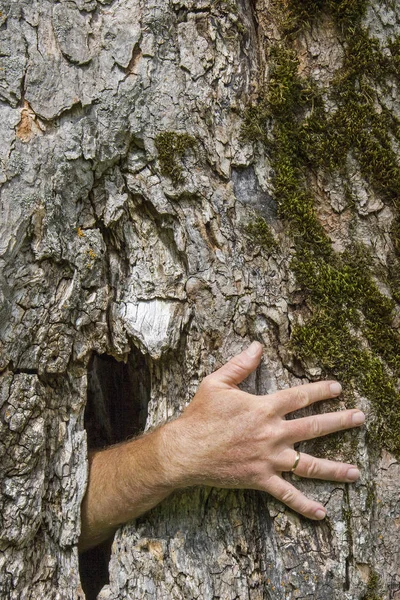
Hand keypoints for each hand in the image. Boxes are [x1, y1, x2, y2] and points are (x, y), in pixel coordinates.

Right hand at [162, 341, 364, 519]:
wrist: (185, 451)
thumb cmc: (199, 416)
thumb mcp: (216, 383)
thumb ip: (239, 365)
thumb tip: (257, 346)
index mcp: (264, 408)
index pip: (300, 397)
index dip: (321, 391)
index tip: (338, 389)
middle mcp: (272, 433)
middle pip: (314, 427)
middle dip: (340, 422)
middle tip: (360, 418)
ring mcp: (269, 459)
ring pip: (309, 464)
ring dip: (334, 468)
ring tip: (355, 472)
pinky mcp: (260, 479)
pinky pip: (286, 494)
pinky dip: (304, 505)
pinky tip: (322, 513)